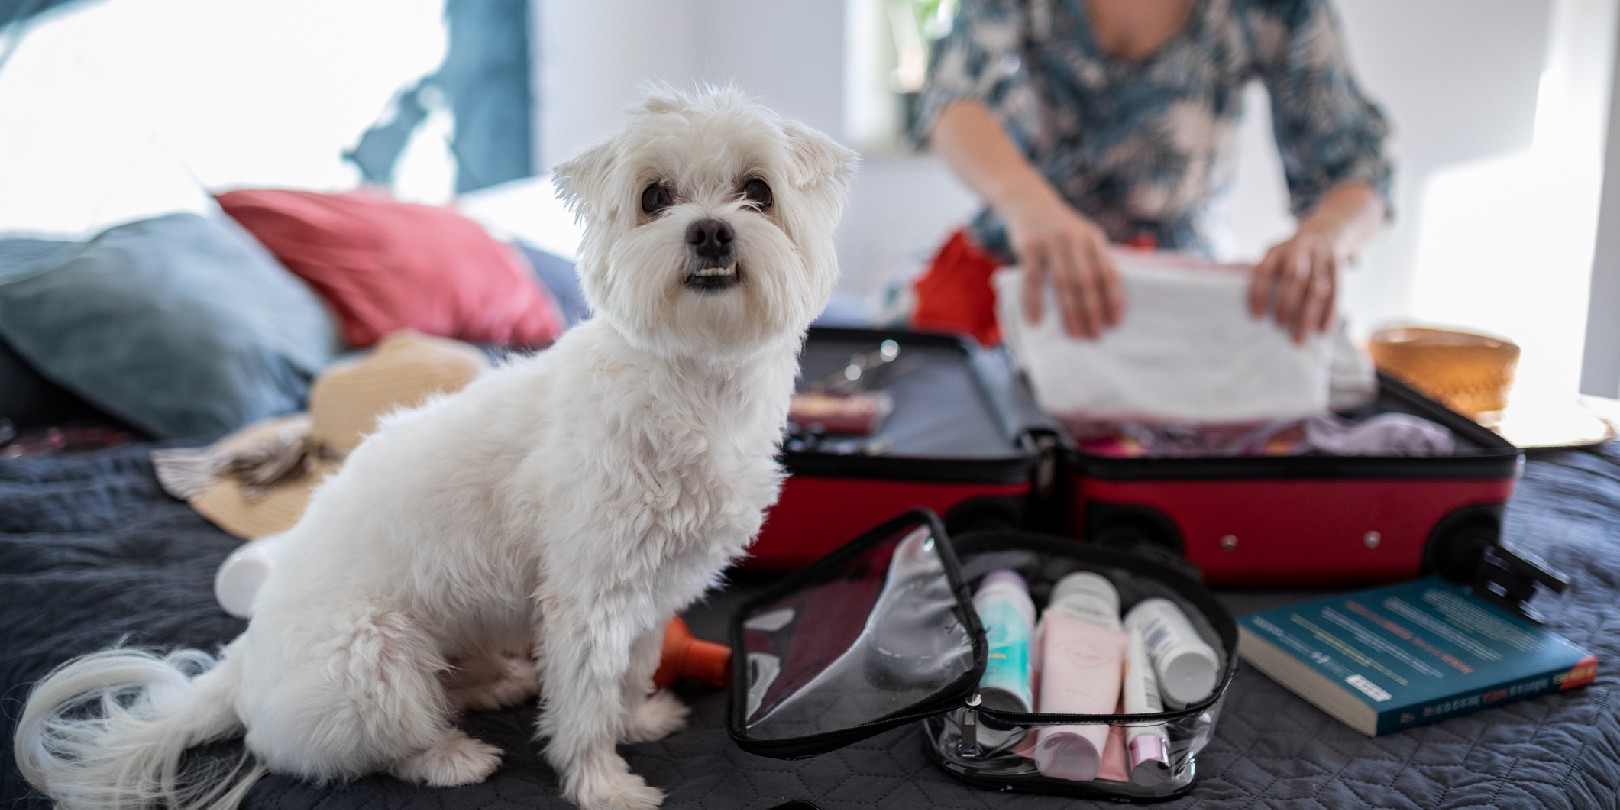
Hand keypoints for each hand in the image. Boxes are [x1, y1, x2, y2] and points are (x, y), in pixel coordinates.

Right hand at [1001, 190, 1123, 339]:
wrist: (1029, 201)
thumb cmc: (1060, 227)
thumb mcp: (1083, 235)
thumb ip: (1094, 260)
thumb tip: (1105, 301)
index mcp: (1094, 238)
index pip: (1109, 272)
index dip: (1114, 298)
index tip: (1116, 322)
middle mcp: (1075, 239)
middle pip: (1087, 281)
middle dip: (1093, 311)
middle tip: (1095, 336)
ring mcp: (1051, 242)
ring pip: (1063, 283)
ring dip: (1069, 311)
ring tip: (1074, 333)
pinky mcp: (1029, 246)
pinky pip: (1032, 279)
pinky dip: (1034, 301)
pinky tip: (1036, 320)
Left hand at [1249, 228, 1338, 343]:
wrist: (1327, 229)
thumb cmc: (1293, 255)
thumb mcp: (1277, 256)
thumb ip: (1267, 277)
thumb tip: (1254, 314)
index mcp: (1277, 249)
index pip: (1265, 270)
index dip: (1260, 292)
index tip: (1257, 316)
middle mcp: (1300, 248)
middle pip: (1295, 276)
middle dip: (1287, 303)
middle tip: (1280, 326)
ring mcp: (1321, 255)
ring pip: (1317, 286)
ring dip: (1308, 314)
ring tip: (1300, 338)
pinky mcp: (1338, 264)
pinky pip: (1336, 290)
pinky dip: (1330, 312)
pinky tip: (1323, 330)